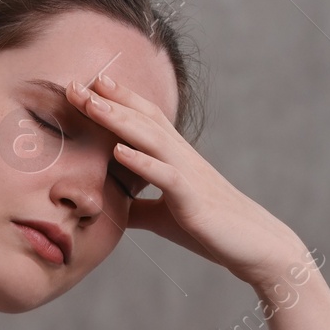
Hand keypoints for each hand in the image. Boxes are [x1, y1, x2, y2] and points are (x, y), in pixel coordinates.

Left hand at [67, 74, 305, 287]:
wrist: (255, 246)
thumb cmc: (211, 231)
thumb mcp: (163, 217)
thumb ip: (137, 207)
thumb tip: (109, 206)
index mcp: (176, 159)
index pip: (146, 119)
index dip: (118, 100)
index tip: (87, 83)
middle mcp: (183, 159)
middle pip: (143, 120)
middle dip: (108, 101)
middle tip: (73, 84)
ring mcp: (189, 176)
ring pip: (152, 138)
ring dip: (120, 119)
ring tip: (90, 104)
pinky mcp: (194, 200)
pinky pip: (166, 176)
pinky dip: (142, 161)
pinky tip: (119, 150)